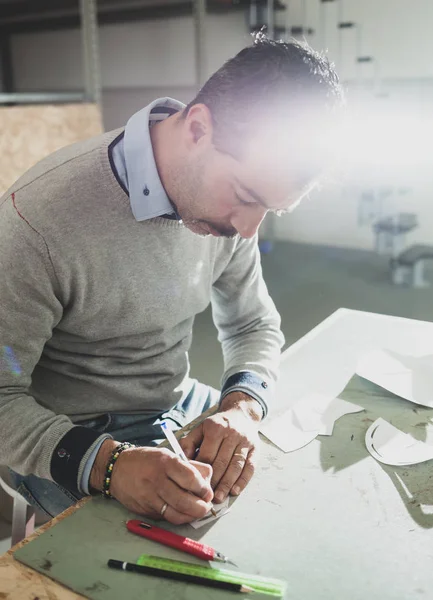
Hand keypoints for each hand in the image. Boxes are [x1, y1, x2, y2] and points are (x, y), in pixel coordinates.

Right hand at [90, 441, 213, 524]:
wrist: (117, 468)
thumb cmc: (147, 460)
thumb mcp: (168, 455)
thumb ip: (188, 467)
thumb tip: (207, 480)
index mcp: (166, 462)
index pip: (191, 479)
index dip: (204, 488)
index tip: (208, 492)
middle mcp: (157, 480)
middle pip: (185, 501)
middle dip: (201, 507)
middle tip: (206, 505)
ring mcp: (150, 497)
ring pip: (176, 514)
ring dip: (191, 516)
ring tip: (197, 511)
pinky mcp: (145, 510)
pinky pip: (166, 517)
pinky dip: (177, 517)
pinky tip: (183, 512)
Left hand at [179, 392, 260, 503]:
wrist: (241, 413)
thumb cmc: (217, 424)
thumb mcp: (201, 428)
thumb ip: (189, 442)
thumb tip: (181, 460)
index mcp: (216, 428)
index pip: (207, 454)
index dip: (201, 471)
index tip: (194, 485)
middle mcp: (232, 434)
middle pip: (222, 462)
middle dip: (213, 481)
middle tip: (206, 496)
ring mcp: (245, 442)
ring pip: (236, 466)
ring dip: (227, 484)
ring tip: (219, 498)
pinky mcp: (255, 449)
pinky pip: (250, 467)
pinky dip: (242, 481)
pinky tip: (235, 491)